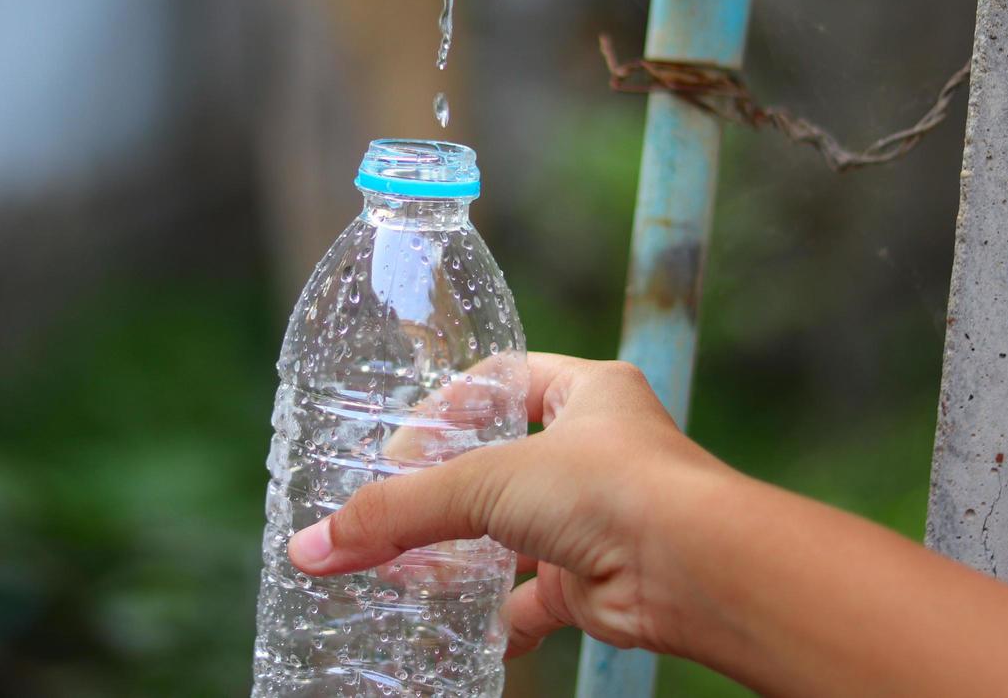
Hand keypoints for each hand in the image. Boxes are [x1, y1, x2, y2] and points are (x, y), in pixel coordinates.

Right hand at [286, 352, 737, 658]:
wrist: (693, 570)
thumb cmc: (613, 489)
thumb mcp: (491, 481)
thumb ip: (402, 512)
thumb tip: (314, 548)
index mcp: (588, 391)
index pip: (501, 382)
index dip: (446, 408)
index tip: (398, 447)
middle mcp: (597, 450)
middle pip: (501, 463)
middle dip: (447, 490)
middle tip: (390, 509)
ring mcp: (596, 517)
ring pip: (513, 532)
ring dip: (463, 553)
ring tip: (405, 569)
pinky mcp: (594, 579)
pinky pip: (532, 598)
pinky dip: (495, 614)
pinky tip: (458, 625)